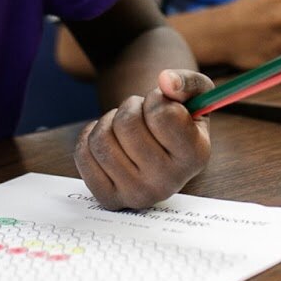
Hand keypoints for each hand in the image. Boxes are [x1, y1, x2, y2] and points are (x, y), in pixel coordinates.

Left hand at [76, 69, 213, 209]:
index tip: (162, 104)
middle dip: (130, 107)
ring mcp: (138, 195)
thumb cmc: (180, 119)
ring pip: (101, 139)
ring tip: (124, 127)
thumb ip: (188, 81)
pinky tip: (110, 141)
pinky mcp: (110, 199)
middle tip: (141, 114)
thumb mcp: (197, 94)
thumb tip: (166, 81)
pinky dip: (91, 137)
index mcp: (195, 156)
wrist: (161, 151)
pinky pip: (83, 155)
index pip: (162, 114)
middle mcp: (169, 183)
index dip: (156, 98)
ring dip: (110, 121)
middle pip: (127, 124)